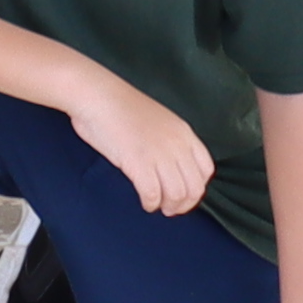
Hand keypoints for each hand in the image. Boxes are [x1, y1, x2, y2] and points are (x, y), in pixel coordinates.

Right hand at [63, 69, 215, 218]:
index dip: (197, 187)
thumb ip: (170, 141)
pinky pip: (153, 194)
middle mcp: (177, 144)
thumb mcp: (158, 120)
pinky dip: (151, 204)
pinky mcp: (139, 163)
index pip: (206, 169)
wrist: (96, 94)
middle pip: (194, 187)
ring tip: (157, 206)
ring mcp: (159, 154)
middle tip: (171, 208)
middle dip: (184, 204)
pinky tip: (145, 202)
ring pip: (177, 195)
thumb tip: (171, 166)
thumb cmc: (119, 106)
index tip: (185, 193)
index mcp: (183, 132)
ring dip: (168, 206)